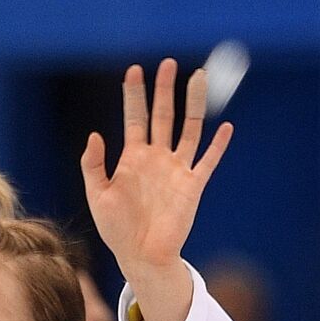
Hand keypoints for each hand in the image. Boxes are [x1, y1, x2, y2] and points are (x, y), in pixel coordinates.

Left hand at [81, 58, 231, 295]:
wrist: (141, 256)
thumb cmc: (116, 229)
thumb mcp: (97, 195)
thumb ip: (93, 165)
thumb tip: (95, 134)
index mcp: (132, 158)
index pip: (135, 117)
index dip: (134, 94)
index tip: (133, 70)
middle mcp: (157, 158)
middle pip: (163, 115)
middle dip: (164, 90)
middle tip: (167, 64)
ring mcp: (176, 170)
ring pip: (188, 130)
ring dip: (193, 104)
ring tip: (198, 78)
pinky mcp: (192, 186)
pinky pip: (207, 162)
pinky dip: (217, 146)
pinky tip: (226, 127)